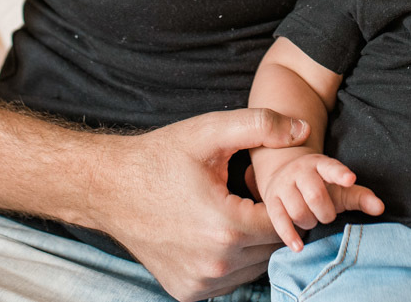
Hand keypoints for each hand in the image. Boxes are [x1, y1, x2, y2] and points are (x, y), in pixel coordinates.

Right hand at [82, 108, 309, 301]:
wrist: (107, 188)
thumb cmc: (159, 157)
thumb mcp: (210, 132)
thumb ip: (261, 125)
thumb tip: (303, 129)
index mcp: (226, 228)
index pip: (284, 223)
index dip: (281, 201)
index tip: (262, 184)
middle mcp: (215, 264)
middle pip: (270, 247)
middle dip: (268, 222)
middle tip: (248, 195)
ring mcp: (199, 283)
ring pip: (253, 266)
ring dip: (252, 243)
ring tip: (232, 211)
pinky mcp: (186, 292)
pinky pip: (229, 280)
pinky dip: (232, 259)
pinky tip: (216, 232)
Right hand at [258, 151, 383, 251]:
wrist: (284, 175)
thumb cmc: (321, 186)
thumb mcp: (341, 188)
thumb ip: (361, 197)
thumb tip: (380, 208)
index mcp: (321, 164)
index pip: (332, 168)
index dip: (340, 174)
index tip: (350, 179)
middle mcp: (301, 171)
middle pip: (315, 195)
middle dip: (325, 212)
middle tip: (326, 215)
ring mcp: (284, 185)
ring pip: (298, 210)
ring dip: (309, 222)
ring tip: (312, 219)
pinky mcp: (271, 201)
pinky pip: (279, 221)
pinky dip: (290, 236)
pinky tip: (299, 247)